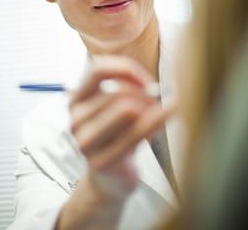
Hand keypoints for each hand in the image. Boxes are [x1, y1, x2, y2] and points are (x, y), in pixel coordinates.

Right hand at [69, 55, 175, 197]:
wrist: (111, 177)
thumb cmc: (116, 135)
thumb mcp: (114, 107)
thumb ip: (125, 88)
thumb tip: (151, 85)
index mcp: (76, 99)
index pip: (98, 70)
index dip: (126, 69)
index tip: (145, 79)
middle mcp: (75, 119)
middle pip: (118, 90)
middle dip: (144, 92)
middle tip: (156, 100)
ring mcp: (86, 142)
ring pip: (128, 109)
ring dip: (150, 106)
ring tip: (158, 112)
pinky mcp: (102, 161)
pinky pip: (137, 133)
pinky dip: (158, 118)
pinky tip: (171, 110)